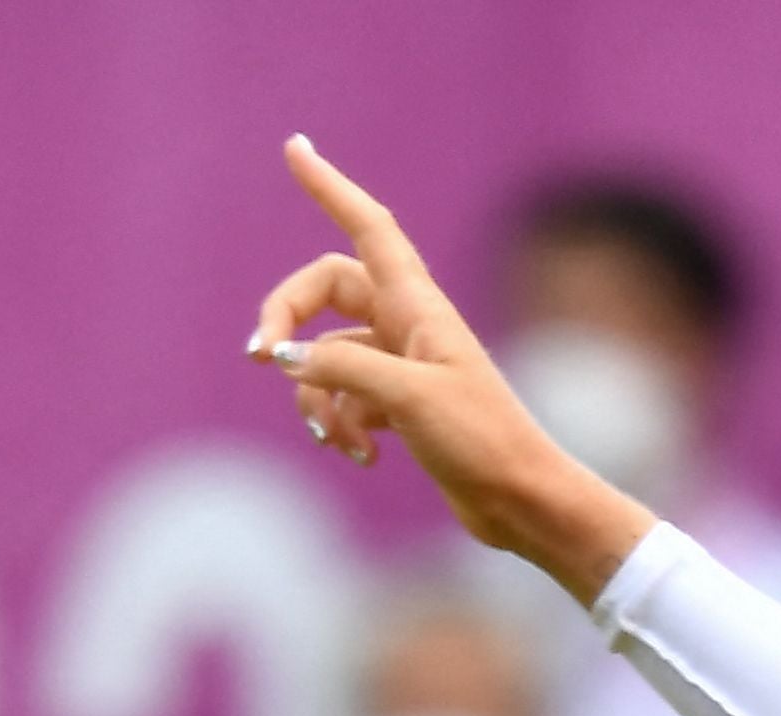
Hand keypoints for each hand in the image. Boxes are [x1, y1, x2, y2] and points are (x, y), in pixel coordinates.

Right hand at [246, 137, 652, 599]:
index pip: (367, 227)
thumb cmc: (481, 440)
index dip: (331, 187)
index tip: (296, 150)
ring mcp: (401, 364)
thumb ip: (341, 366)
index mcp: (416, 305)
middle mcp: (407, 324)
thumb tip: (286, 356)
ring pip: (327, 358)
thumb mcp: (408, 397)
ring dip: (317, 398)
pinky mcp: (400, 406)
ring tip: (336, 439)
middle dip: (287, 321)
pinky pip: (345, 398)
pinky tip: (364, 457)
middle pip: (325, 292)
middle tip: (259, 357)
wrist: (521, 500)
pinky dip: (340, 426)